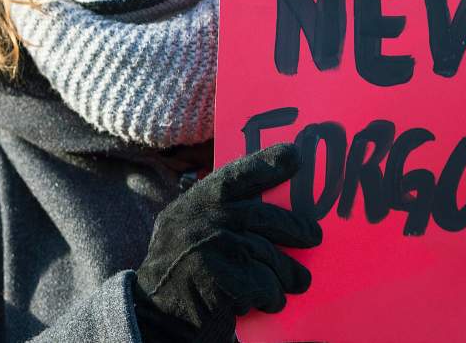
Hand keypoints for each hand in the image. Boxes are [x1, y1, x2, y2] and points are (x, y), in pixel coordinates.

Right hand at [132, 143, 321, 342]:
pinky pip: (265, 285)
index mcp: (198, 200)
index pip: (237, 174)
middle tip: (313, 237)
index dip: (267, 163)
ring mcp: (212, 246)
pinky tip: (263, 302)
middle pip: (265, 217)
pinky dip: (269, 298)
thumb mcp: (187, 225)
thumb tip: (272, 206)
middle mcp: (204, 217)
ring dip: (284, 275)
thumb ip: (219, 211)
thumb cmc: (180, 266)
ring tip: (290, 283)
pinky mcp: (220, 278)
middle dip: (296, 228)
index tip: (295, 156)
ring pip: (270, 256)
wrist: (152, 310)